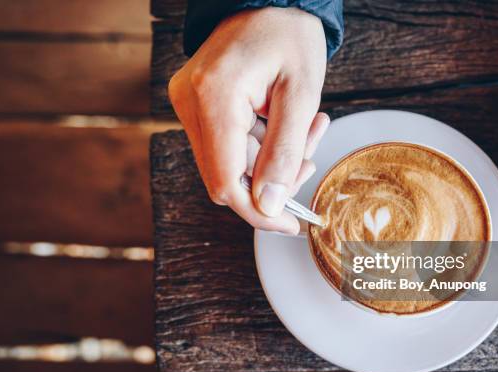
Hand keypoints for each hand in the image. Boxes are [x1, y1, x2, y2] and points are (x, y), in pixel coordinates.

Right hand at [168, 7, 328, 234]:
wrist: (268, 0)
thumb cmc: (289, 35)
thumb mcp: (301, 94)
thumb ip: (283, 153)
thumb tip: (269, 205)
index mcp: (214, 96)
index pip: (226, 181)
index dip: (258, 212)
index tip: (289, 223)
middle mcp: (189, 102)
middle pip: (227, 177)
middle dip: (272, 181)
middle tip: (309, 158)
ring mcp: (188, 104)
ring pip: (228, 164)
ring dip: (269, 161)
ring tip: (307, 131)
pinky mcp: (195, 106)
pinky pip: (226, 145)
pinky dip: (258, 146)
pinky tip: (284, 125)